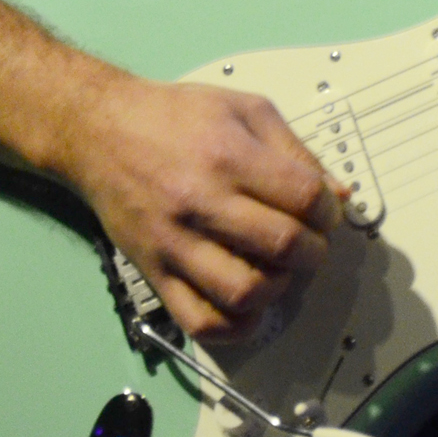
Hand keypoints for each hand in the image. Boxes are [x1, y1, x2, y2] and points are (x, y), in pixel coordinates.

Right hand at [59, 73, 342, 340]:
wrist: (98, 130)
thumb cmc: (173, 116)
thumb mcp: (244, 109)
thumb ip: (296, 150)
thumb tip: (339, 196)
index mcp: (228, 155)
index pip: (303, 198)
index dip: (329, 211)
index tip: (325, 212)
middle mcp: (200, 201)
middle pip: (283, 246)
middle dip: (314, 251)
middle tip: (309, 243)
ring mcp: (174, 242)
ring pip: (244, 292)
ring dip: (278, 289)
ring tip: (277, 270)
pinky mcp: (154, 272)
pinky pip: (199, 322)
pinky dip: (235, 328)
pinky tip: (250, 308)